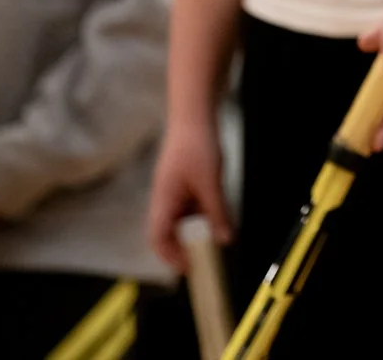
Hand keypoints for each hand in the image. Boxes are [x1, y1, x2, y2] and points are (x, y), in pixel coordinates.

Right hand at [147, 120, 230, 272]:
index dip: (170, 256)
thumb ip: (218, 212)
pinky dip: (202, 216)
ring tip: (214, 240)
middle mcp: (165, 198)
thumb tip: (225, 239)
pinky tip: (217, 217)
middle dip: (184, 248)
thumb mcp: (211, 182)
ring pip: (181, 220)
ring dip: (195, 232)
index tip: (188, 268)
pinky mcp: (184, 183)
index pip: (157, 237)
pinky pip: (190, 207)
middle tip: (205, 260)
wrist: (194, 115)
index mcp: (163, 200)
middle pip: (168, 232)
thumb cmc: (196, 145)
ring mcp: (174, 190)